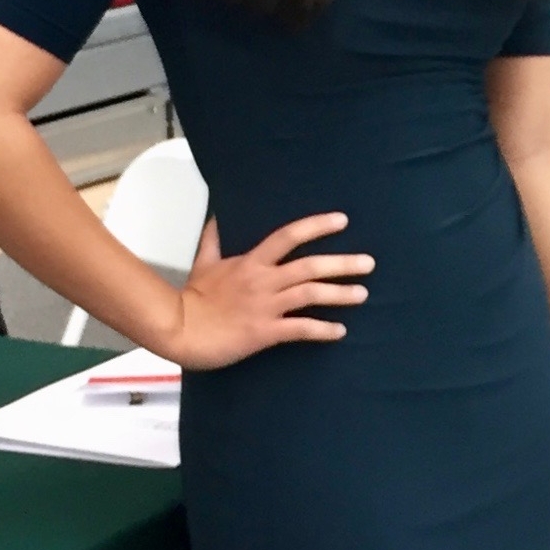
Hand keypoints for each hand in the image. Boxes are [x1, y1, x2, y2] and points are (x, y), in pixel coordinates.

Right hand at [165, 214, 373, 369]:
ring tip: (363, 293)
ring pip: (310, 295)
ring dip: (340, 294)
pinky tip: (340, 331)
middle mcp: (263, 280)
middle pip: (310, 266)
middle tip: (369, 263)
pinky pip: (300, 329)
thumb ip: (214, 241)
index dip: (317, 226)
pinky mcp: (264, 332)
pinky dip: (322, 330)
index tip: (343, 220)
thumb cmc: (192, 298)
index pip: (289, 236)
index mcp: (251, 262)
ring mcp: (265, 306)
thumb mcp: (204, 263)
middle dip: (343, 263)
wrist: (179, 329)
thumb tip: (215, 217)